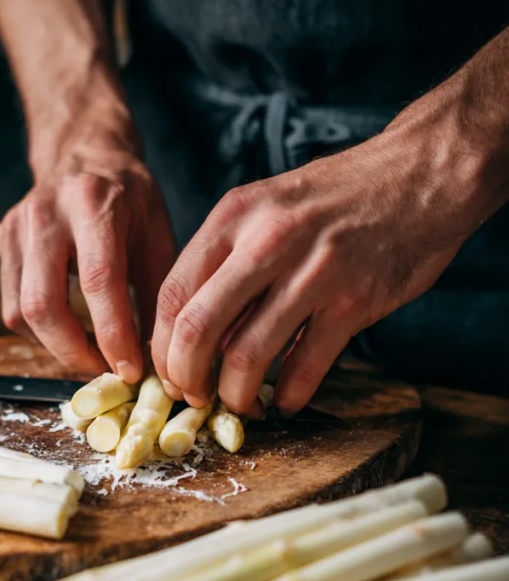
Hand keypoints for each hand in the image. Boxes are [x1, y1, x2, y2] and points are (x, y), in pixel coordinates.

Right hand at [0, 128, 174, 380]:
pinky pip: (12, 306)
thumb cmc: (130, 198)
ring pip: (20, 312)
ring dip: (56, 347)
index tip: (132, 370)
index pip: (98, 282)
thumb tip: (157, 359)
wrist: (84, 151)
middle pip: (43, 304)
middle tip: (105, 370)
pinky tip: (69, 332)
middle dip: (74, 352)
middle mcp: (45, 212)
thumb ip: (157, 295)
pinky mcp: (1, 241)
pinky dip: (41, 332)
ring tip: (91, 355)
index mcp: (94, 202)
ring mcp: (15, 226)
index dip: (114, 335)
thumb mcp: (157, 236)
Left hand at [151, 90, 501, 414]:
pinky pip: (305, 367)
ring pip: (246, 357)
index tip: (169, 372)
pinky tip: (286, 401)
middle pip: (197, 330)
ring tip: (241, 405)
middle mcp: (266, 242)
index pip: (171, 294)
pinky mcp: (352, 302)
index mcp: (233, 217)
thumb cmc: (334, 199)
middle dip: (187, 379)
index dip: (161, 347)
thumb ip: (227, 260)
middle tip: (196, 397)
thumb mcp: (265, 208)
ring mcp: (312, 273)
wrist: (419, 175)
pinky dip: (289, 396)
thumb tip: (194, 334)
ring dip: (236, 395)